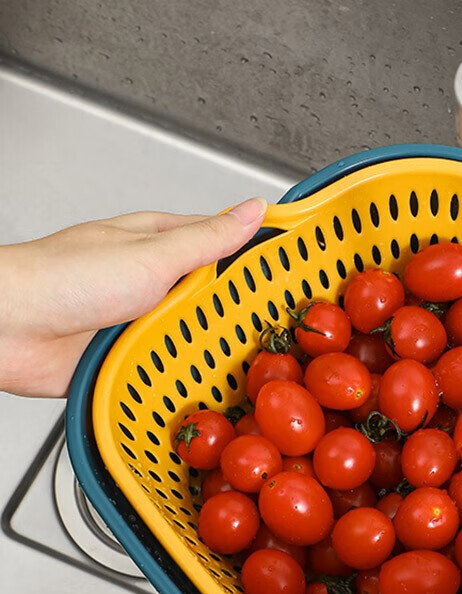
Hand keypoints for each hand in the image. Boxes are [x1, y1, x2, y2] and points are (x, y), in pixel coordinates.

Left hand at [0, 197, 266, 396]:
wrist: (7, 331)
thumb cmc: (60, 279)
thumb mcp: (151, 254)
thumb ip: (206, 239)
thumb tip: (251, 211)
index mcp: (160, 243)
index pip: (224, 241)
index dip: (260, 251)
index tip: (297, 264)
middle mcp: (154, 281)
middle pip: (215, 295)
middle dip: (240, 310)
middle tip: (277, 325)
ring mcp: (144, 319)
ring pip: (196, 332)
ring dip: (210, 345)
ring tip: (244, 357)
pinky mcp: (132, 355)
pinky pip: (171, 364)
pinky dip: (184, 372)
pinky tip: (202, 378)